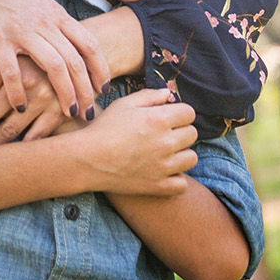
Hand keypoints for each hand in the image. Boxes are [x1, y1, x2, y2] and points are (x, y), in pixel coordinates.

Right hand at [0, 0, 107, 117]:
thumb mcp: (37, 0)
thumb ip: (55, 20)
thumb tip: (72, 39)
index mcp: (55, 13)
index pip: (89, 43)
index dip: (100, 68)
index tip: (103, 88)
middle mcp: (43, 22)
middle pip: (75, 60)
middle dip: (86, 90)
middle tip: (89, 112)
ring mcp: (21, 30)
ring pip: (53, 66)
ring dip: (64, 93)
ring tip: (69, 114)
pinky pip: (12, 72)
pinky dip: (18, 92)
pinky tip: (21, 107)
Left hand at [0, 35, 69, 144]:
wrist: (97, 43)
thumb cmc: (48, 38)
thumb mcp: (16, 30)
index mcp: (10, 59)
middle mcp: (24, 81)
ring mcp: (42, 99)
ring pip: (8, 131)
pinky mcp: (59, 112)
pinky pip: (34, 136)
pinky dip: (21, 146)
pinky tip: (8, 155)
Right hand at [65, 87, 196, 196]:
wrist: (86, 160)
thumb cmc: (103, 129)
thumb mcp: (123, 105)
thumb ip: (149, 96)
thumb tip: (167, 94)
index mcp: (159, 119)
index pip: (189, 113)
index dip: (180, 113)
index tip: (169, 117)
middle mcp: (165, 142)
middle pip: (192, 134)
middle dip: (181, 131)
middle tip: (165, 134)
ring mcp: (163, 166)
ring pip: (192, 158)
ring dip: (182, 154)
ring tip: (167, 153)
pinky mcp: (157, 186)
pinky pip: (182, 184)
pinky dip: (176, 178)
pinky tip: (163, 171)